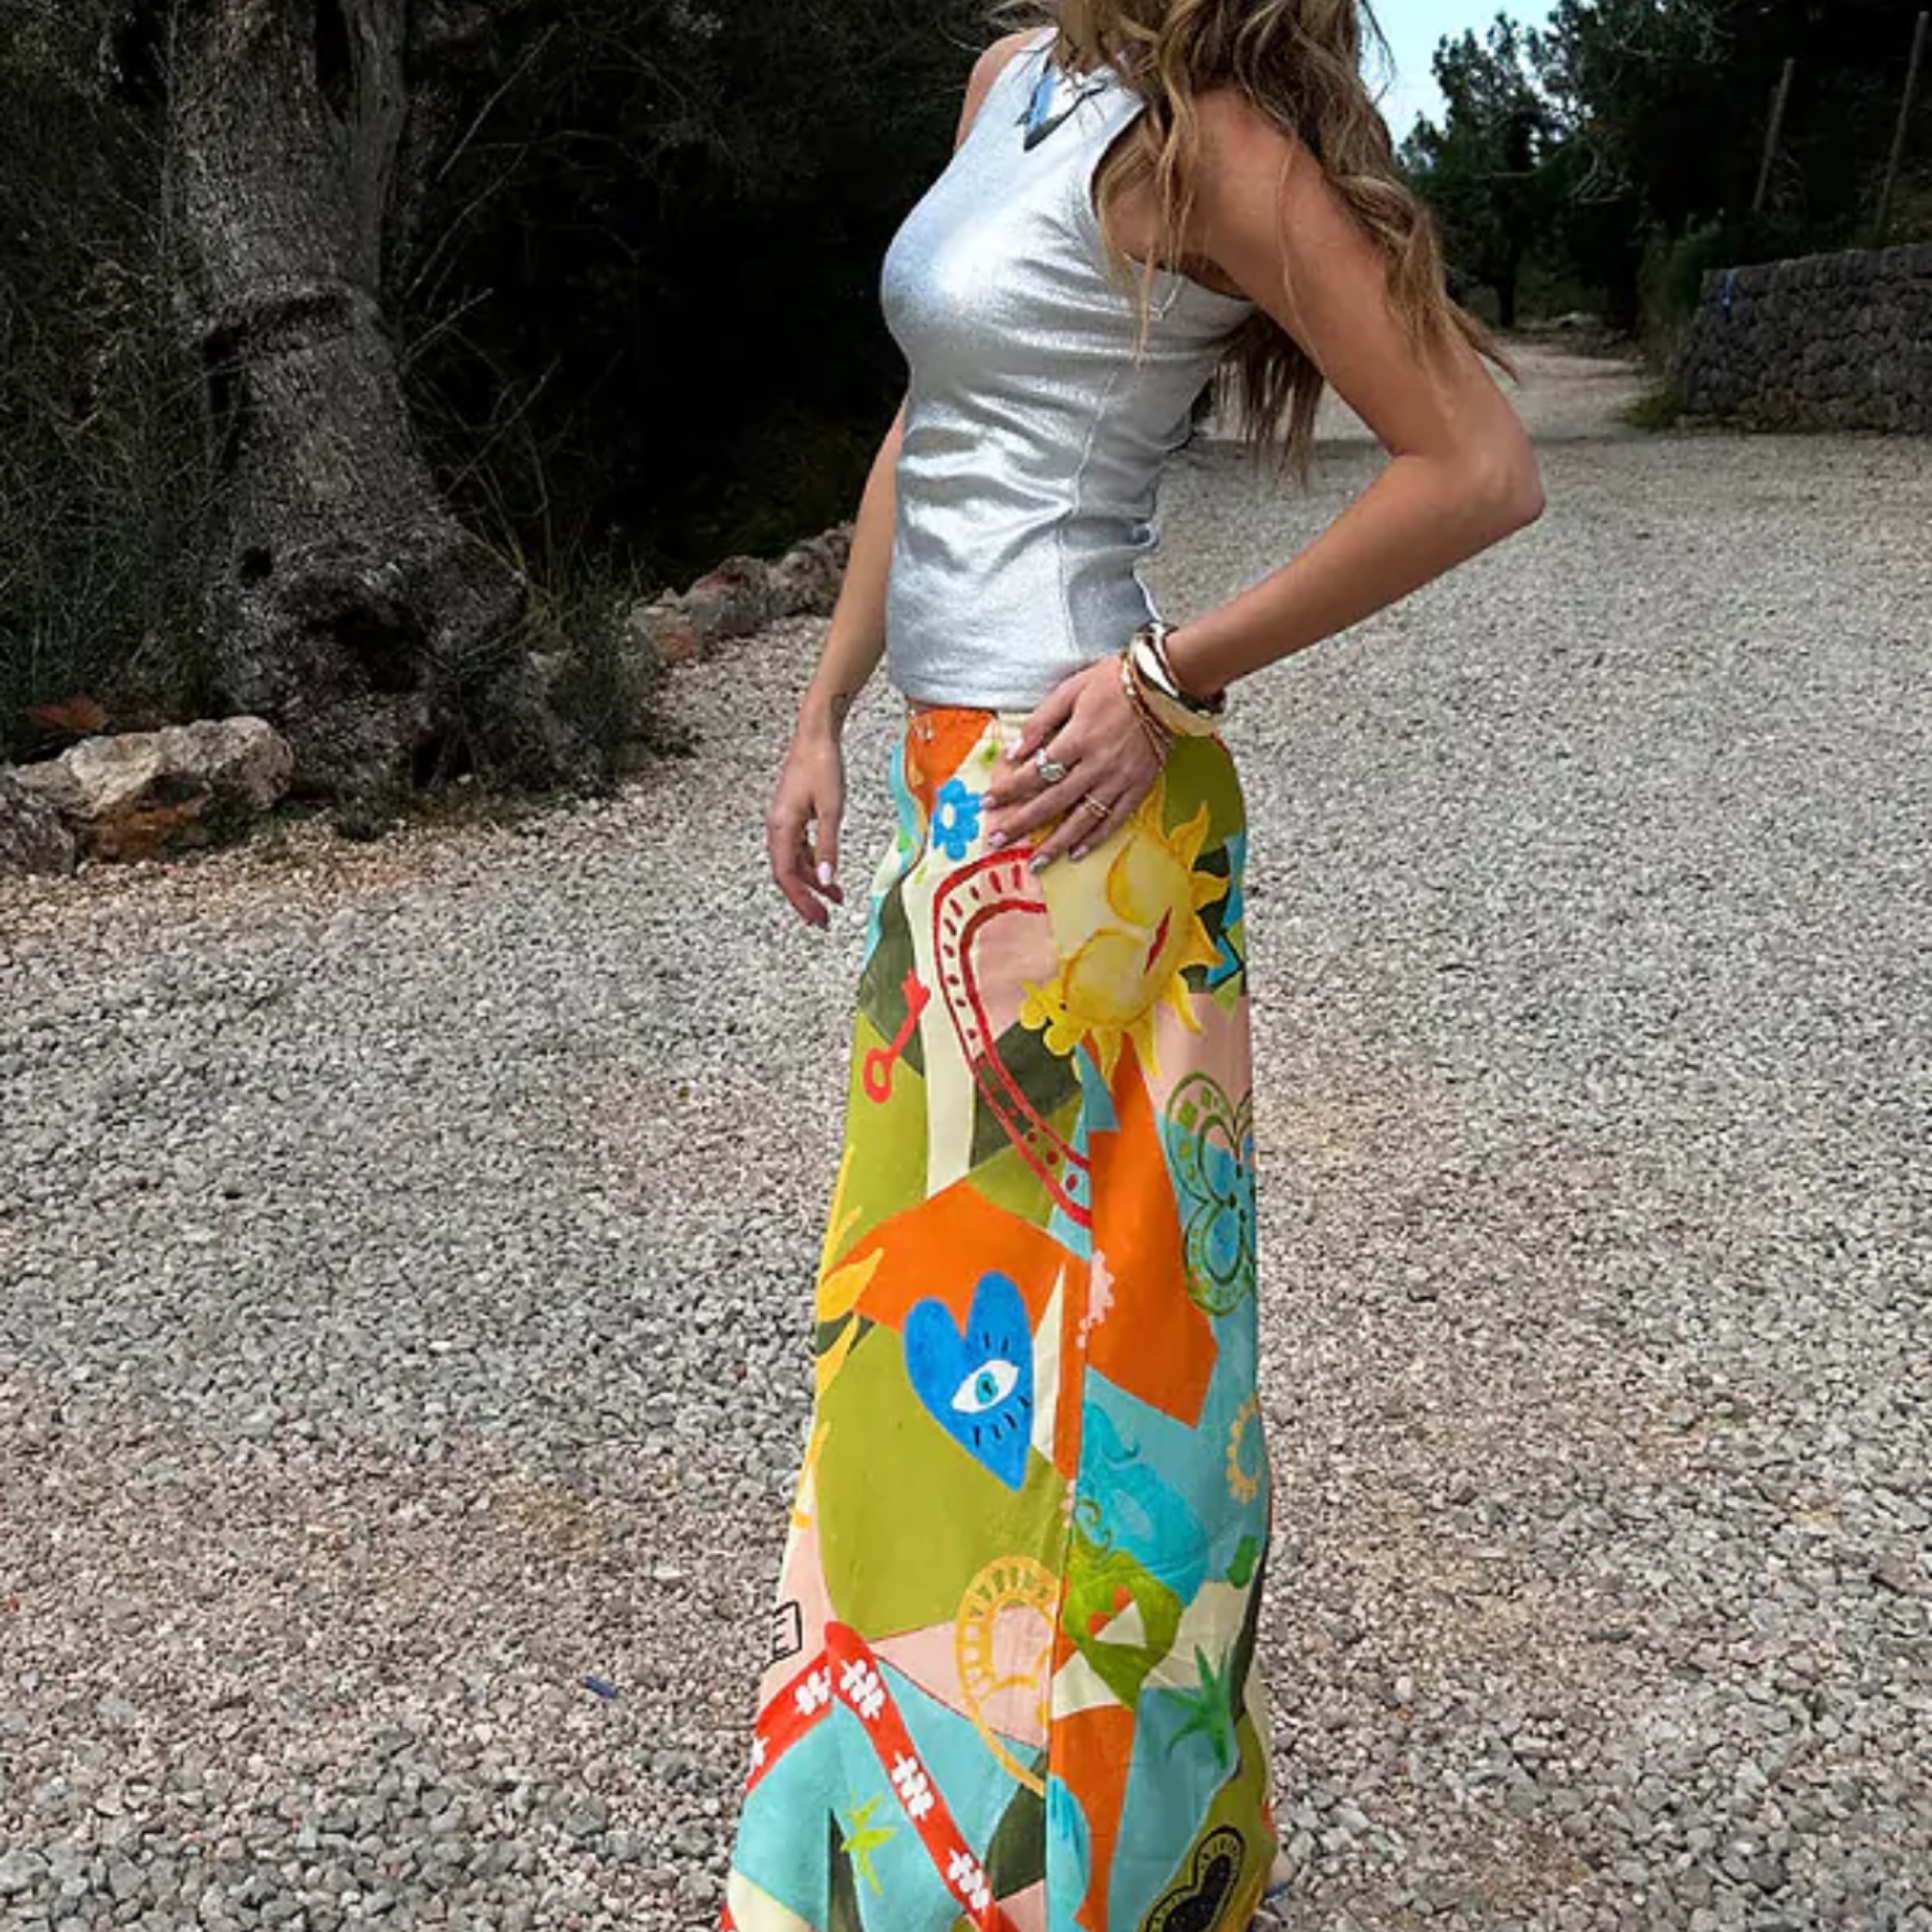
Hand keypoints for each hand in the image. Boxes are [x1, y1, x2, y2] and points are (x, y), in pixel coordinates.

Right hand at [766, 717, 846, 926]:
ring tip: (833, 898)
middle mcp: (777, 826)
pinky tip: (827, 871)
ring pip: (794, 861)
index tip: (816, 918)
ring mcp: (784, 820)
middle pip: (787, 872)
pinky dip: (813, 863)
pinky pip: (798, 847)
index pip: (785, 875)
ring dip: (812, 881)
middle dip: (805, 897)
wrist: (816, 735)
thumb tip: (826, 880)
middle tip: (823, 919)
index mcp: (781, 827)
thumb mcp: (831, 810)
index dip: (800, 900)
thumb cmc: (822, 765)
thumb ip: (828, 847)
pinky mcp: (793, 814)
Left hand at [982, 656, 1165, 870]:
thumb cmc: (1116, 682)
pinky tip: (1077, 853)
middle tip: (998, 840)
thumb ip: (1041, 721)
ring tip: (1036, 862)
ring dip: (1056, 843)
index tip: (988, 802)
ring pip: (1082, 819)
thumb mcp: (1071, 689)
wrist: (1165, 687)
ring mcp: (1118, 779)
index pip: (1035, 772)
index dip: (1009, 789)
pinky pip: (1115, 819)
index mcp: (1077, 738)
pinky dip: (1095, 838)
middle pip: (1052, 801)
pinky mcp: (1138, 786)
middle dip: (1022, 823)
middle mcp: (1096, 765)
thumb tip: (1015, 751)